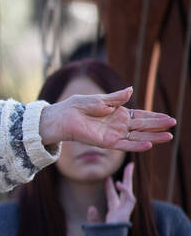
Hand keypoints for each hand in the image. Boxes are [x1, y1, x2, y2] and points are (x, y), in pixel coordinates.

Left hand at [38, 87, 174, 150]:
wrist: (62, 117)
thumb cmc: (77, 106)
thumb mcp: (99, 99)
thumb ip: (115, 98)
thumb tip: (131, 90)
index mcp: (118, 113)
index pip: (140, 116)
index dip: (154, 117)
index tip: (169, 118)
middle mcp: (118, 125)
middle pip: (142, 126)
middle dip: (158, 126)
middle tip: (173, 125)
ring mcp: (113, 134)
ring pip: (137, 137)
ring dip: (153, 137)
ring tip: (168, 137)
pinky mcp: (106, 142)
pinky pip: (124, 145)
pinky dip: (136, 145)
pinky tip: (149, 145)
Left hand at [88, 161, 135, 224]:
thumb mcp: (95, 227)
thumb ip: (93, 218)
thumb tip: (91, 207)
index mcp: (114, 211)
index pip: (113, 195)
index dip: (109, 186)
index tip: (107, 176)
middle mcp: (121, 209)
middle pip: (125, 189)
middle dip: (127, 177)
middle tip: (129, 165)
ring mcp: (125, 210)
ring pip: (130, 190)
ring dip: (130, 179)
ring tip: (129, 166)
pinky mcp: (127, 212)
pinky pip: (130, 199)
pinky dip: (125, 191)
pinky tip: (118, 183)